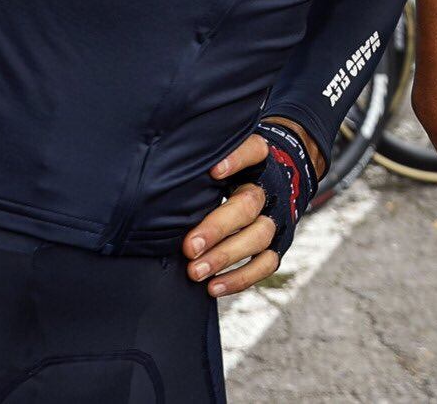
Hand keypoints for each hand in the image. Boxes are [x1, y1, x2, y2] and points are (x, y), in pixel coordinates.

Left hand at [182, 121, 320, 297]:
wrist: (266, 187)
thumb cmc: (224, 175)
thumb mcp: (216, 161)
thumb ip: (198, 163)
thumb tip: (159, 171)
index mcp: (255, 162)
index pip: (254, 150)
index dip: (237, 159)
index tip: (213, 172)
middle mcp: (267, 189)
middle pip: (249, 204)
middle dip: (217, 228)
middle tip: (189, 246)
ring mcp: (275, 218)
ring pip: (260, 236)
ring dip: (226, 256)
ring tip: (195, 272)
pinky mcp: (277, 244)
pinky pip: (266, 264)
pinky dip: (241, 278)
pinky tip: (213, 287)